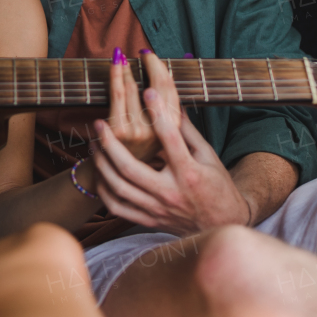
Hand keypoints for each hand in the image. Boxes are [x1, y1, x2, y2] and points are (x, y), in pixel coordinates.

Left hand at [92, 54, 252, 235]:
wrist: (222, 224)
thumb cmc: (218, 186)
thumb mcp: (209, 156)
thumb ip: (188, 132)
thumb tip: (172, 104)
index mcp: (189, 173)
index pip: (170, 138)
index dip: (158, 113)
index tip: (147, 91)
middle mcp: (171, 193)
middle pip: (131, 168)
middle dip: (110, 143)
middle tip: (99, 124)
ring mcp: (157, 209)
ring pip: (119, 188)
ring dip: (102, 164)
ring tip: (94, 144)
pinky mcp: (149, 220)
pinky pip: (118, 208)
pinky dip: (104, 190)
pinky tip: (100, 173)